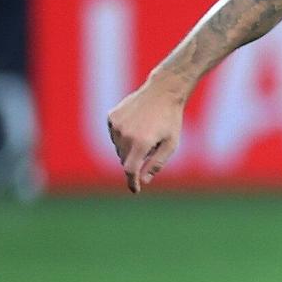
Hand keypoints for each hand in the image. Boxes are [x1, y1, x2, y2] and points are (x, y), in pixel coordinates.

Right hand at [107, 77, 187, 192]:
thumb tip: (143, 180)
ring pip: (119, 149)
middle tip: (152, 147)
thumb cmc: (170, 120)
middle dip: (136, 161)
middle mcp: (125, 134)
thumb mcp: (171, 144)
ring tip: (146, 134)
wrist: (162, 92)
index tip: (135, 190)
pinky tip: (137, 125)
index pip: (130, 170)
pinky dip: (123, 137)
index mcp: (141, 143)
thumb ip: (157, 164)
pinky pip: (114, 135)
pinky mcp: (111, 117)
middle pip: (125, 160)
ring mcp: (115, 125)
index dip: (132, 182)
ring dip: (130, 149)